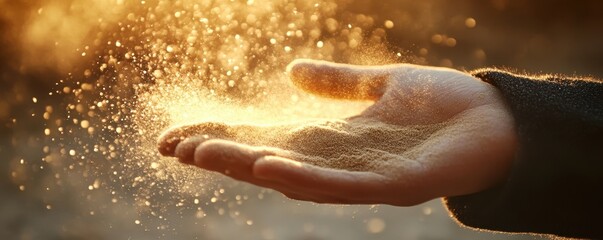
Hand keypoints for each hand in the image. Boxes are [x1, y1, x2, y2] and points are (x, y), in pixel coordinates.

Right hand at [157, 59, 516, 205]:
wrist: (500, 121)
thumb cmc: (444, 105)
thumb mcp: (382, 85)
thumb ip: (338, 83)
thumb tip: (291, 71)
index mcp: (332, 137)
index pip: (264, 136)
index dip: (223, 134)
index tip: (178, 133)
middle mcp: (338, 160)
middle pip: (267, 157)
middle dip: (221, 154)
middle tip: (174, 148)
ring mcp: (362, 177)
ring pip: (293, 175)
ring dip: (247, 166)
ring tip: (204, 155)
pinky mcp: (391, 186)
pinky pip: (339, 185)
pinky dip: (302, 178)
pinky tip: (267, 166)